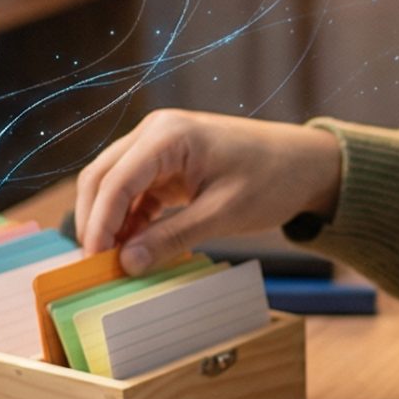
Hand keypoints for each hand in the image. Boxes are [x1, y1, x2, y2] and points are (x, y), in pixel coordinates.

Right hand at [75, 110, 343, 273]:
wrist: (305, 164)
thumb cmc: (272, 180)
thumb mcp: (223, 214)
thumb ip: (172, 237)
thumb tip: (127, 263)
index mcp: (168, 135)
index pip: (116, 180)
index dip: (99, 222)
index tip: (93, 260)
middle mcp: (155, 133)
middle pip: (103, 177)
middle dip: (94, 220)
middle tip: (93, 265)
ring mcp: (159, 147)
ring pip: (114, 184)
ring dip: (109, 221)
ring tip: (110, 262)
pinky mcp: (167, 165)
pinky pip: (135, 192)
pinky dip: (129, 219)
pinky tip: (131, 248)